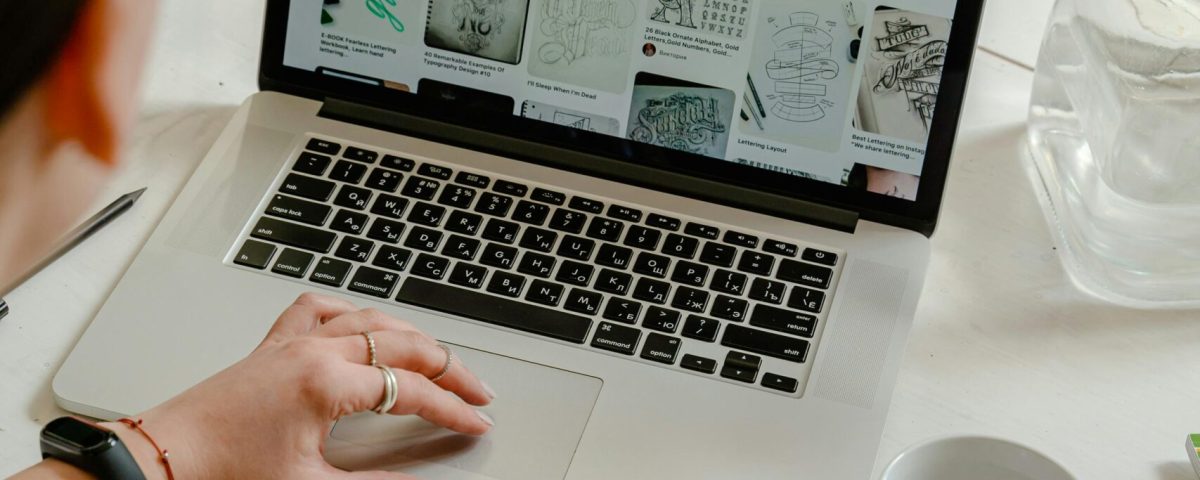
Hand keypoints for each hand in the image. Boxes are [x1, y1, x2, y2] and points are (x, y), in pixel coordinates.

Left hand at [108, 293, 494, 478]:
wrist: (165, 458)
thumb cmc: (223, 468)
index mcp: (326, 383)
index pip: (411, 391)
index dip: (452, 409)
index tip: (476, 422)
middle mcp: (314, 351)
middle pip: (404, 344)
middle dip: (449, 367)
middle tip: (476, 389)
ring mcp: (292, 342)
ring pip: (371, 318)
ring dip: (413, 335)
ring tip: (438, 355)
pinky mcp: (272, 345)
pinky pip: (318, 308)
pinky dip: (351, 310)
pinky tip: (363, 320)